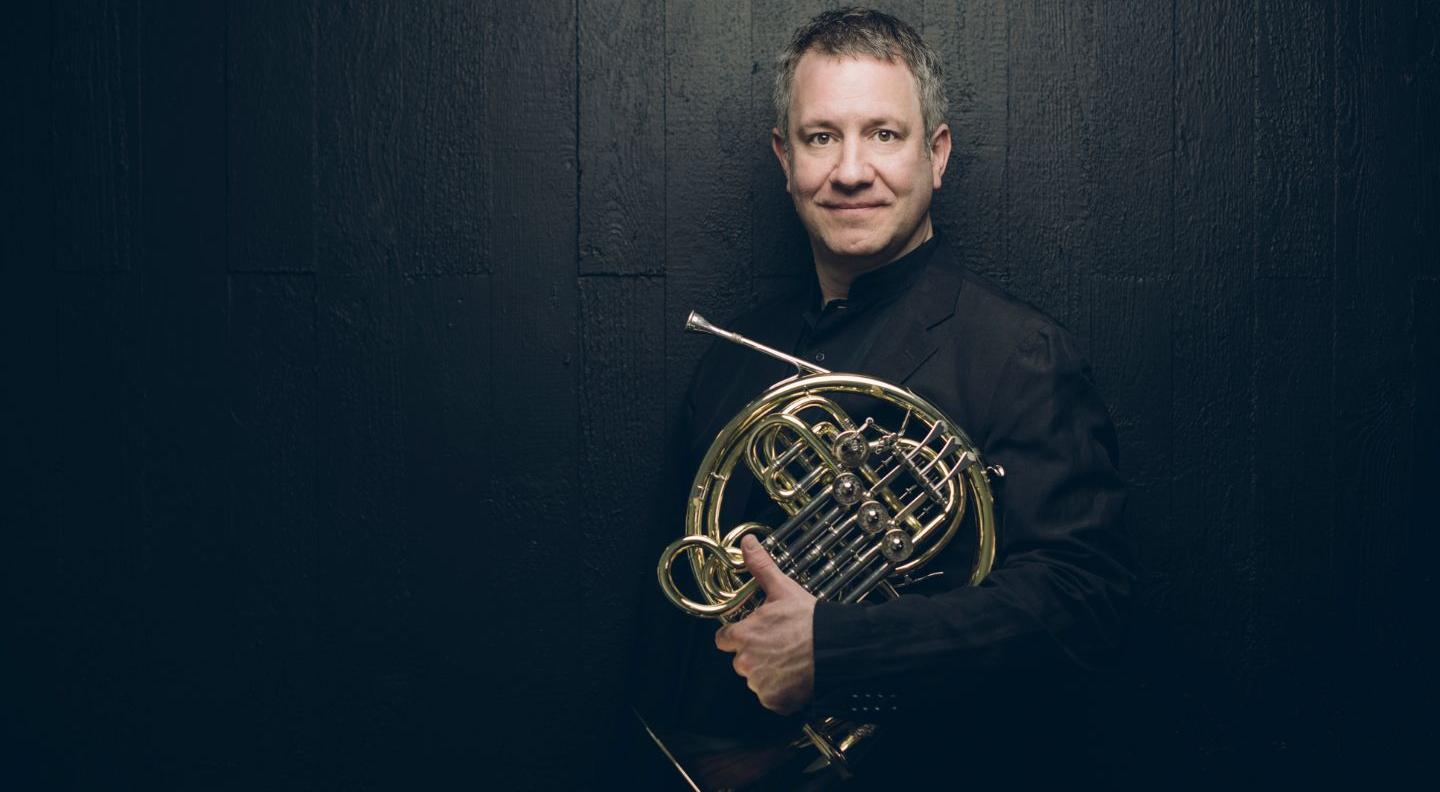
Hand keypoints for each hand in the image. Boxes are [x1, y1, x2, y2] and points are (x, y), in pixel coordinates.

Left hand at [714, 534, 816, 714]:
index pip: (724, 640)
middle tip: (779, 646)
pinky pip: (772, 698)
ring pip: (757, 679)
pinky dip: (782, 692)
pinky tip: (796, 677)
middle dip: (756, 655)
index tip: (754, 634)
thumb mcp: (782, 589)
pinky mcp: (775, 700)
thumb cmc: (810, 620)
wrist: (836, 648)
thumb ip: (760, 567)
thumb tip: (748, 543)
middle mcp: (746, 662)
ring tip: (790, 661)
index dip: (738, 635)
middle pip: (741, 661)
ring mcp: (760, 684)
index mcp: (743, 635)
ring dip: (769, 673)